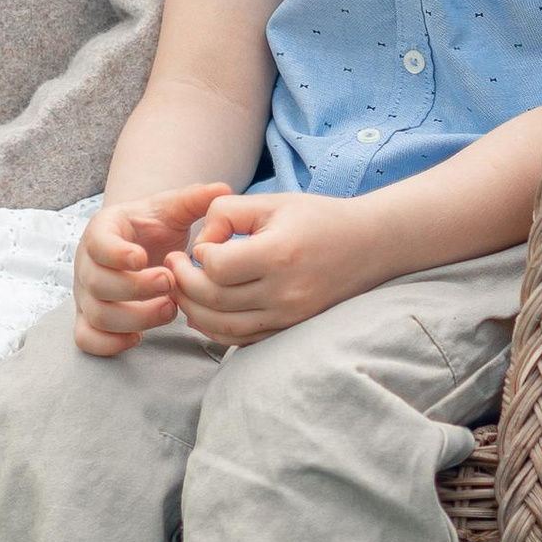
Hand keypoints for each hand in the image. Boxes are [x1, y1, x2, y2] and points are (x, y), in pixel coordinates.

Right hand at [74, 180, 230, 354]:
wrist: (137, 245)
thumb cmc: (154, 227)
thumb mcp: (171, 210)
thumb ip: (193, 199)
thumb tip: (222, 189)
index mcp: (102, 231)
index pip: (98, 244)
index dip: (117, 254)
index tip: (143, 258)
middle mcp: (87, 264)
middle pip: (99, 284)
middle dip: (136, 289)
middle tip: (170, 284)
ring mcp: (86, 295)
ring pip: (97, 315)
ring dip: (135, 318)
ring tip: (170, 309)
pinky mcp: (90, 319)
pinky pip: (87, 339)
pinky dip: (111, 344)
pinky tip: (141, 337)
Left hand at [168, 191, 376, 346]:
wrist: (369, 245)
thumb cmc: (317, 217)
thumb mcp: (272, 202)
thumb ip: (227, 213)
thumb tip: (198, 246)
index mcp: (278, 254)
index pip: (218, 267)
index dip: (198, 256)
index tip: (197, 245)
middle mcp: (284, 291)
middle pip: (214, 300)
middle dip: (184, 285)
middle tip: (172, 268)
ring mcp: (289, 315)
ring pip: (223, 326)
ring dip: (193, 311)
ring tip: (182, 290)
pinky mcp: (290, 328)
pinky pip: (242, 340)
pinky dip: (215, 330)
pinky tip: (202, 312)